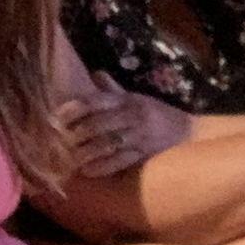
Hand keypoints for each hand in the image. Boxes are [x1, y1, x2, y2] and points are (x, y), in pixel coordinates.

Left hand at [55, 71, 188, 175]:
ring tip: (68, 158)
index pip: (95, 101)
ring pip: (107, 143)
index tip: (55, 117)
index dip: (73, 109)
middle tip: (57, 142)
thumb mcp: (135, 98)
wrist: (189, 133)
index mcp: (127, 100)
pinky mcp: (145, 154)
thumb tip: (94, 73)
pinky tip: (87, 170)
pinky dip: (102, 166)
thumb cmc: (155, 114)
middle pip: (97, 124)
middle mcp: (132, 116)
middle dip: (75, 134)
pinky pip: (120, 161)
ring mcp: (139, 136)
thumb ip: (112, 90)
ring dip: (85, 152)